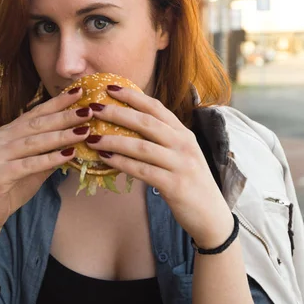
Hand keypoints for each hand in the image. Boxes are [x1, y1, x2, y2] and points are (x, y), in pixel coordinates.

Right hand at [0, 88, 91, 239]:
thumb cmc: (10, 190)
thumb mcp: (34, 168)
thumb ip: (49, 153)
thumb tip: (77, 140)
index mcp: (6, 133)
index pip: (35, 114)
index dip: (58, 103)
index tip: (79, 92)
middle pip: (37, 124)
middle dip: (65, 116)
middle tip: (88, 109)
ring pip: (34, 142)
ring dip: (62, 135)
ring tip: (84, 130)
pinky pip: (28, 164)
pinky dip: (50, 159)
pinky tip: (69, 154)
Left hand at [86, 86, 233, 247]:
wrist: (211, 215)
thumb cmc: (189, 182)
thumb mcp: (180, 155)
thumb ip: (161, 140)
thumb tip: (127, 127)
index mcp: (184, 133)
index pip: (156, 107)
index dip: (132, 96)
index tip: (109, 88)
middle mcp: (184, 144)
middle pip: (146, 122)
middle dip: (117, 113)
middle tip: (94, 108)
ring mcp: (180, 163)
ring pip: (141, 146)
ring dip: (113, 140)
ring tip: (92, 137)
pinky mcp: (174, 184)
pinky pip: (142, 170)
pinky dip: (122, 163)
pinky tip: (105, 159)